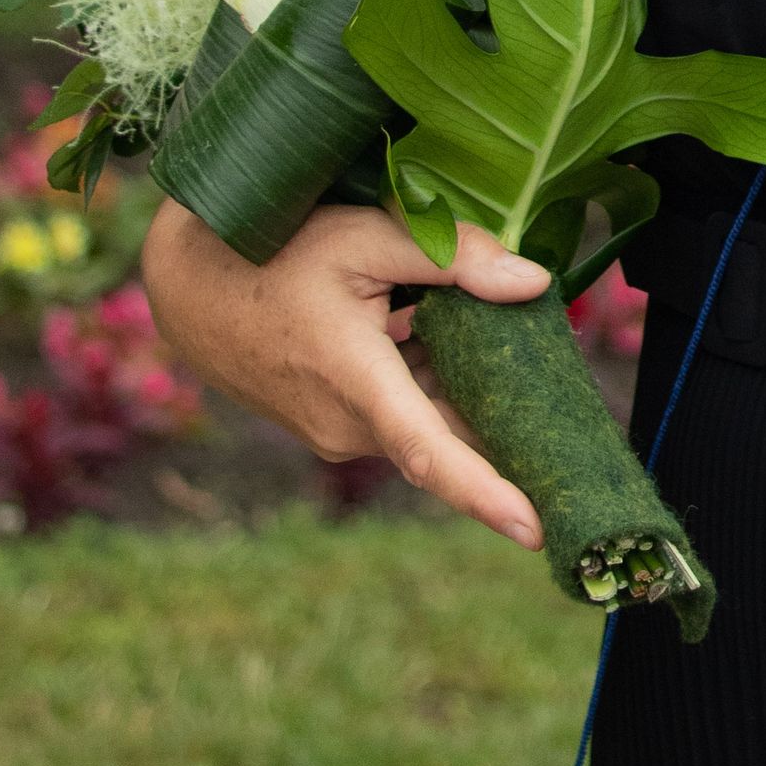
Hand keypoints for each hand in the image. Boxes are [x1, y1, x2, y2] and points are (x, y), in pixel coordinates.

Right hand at [143, 193, 552, 548]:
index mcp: (357, 383)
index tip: (536, 530)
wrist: (189, 286)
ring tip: (515, 347)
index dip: (486, 495)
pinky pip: (404, 411)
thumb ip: (453, 256)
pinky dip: (437, 385)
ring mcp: (338, 430)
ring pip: (428, 419)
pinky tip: (453, 336)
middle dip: (511, 431)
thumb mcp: (364, 235)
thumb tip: (535, 283)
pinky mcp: (333, 423)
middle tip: (575, 424)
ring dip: (468, 393)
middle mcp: (347, 424)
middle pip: (450, 437)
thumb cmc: (272, 252)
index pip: (430, 453)